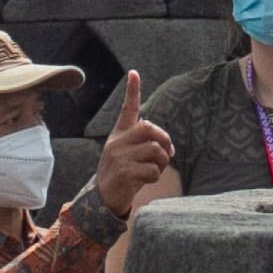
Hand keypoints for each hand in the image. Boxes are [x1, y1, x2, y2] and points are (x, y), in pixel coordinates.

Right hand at [92, 73, 173, 215]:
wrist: (103, 199)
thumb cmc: (122, 176)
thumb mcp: (131, 157)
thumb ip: (149, 147)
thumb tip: (169, 148)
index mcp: (119, 135)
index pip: (127, 110)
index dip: (132, 91)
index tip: (134, 72)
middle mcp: (117, 142)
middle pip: (149, 128)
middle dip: (164, 140)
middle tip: (167, 153)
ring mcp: (119, 156)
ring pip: (155, 150)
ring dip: (162, 163)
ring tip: (154, 170)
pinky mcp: (124, 172)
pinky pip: (153, 170)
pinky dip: (156, 177)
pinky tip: (145, 181)